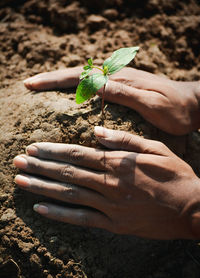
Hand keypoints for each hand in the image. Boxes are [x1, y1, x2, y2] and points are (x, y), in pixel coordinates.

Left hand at [13, 127, 199, 239]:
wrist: (191, 209)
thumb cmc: (174, 175)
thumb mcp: (155, 149)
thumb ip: (124, 140)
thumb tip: (96, 133)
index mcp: (118, 163)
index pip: (77, 154)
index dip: (52, 151)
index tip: (33, 147)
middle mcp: (109, 184)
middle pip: (67, 172)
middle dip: (40, 166)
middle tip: (18, 162)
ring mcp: (110, 206)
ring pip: (69, 194)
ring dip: (43, 187)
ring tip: (21, 181)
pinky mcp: (114, 225)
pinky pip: (82, 219)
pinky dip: (60, 214)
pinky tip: (41, 208)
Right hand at [24, 67, 199, 134]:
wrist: (193, 105)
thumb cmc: (175, 109)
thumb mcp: (151, 103)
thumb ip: (124, 93)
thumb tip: (94, 84)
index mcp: (120, 80)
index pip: (82, 77)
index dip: (56, 80)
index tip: (34, 84)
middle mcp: (118, 77)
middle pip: (79, 75)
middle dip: (53, 79)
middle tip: (30, 84)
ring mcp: (121, 82)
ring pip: (85, 79)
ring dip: (63, 82)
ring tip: (44, 88)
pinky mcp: (125, 89)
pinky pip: (95, 86)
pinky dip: (79, 89)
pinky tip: (73, 96)